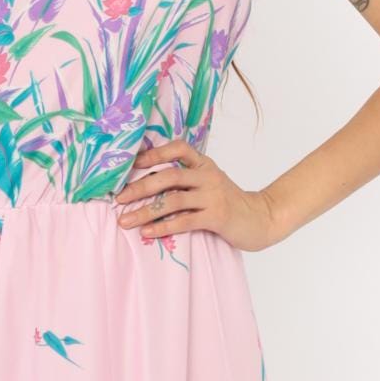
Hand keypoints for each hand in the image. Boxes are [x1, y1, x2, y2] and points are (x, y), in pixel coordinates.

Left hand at [111, 140, 283, 250]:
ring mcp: (213, 196)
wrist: (261, 219)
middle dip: (140, 187)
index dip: (154, 153)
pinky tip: (147, 232)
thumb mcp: (209, 182)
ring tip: (125, 221)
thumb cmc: (228, 203)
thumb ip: (186, 178)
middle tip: (118, 198)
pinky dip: (163, 227)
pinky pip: (184, 221)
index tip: (131, 163)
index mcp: (204, 164)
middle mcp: (208, 176)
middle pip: (169, 176)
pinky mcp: (217, 217)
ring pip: (172, 200)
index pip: (178, 148)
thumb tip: (147, 181)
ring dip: (145, 211)